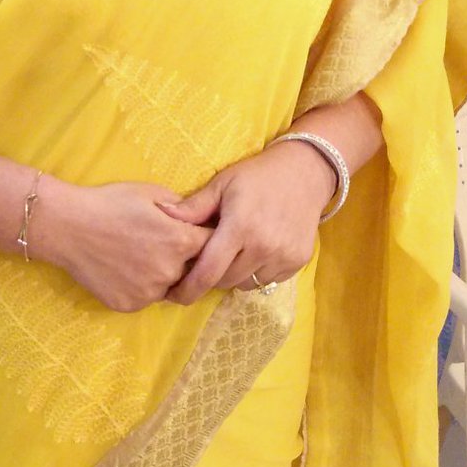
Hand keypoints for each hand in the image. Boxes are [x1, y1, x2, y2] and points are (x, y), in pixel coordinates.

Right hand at [31, 178, 211, 313]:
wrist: (66, 226)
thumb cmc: (109, 203)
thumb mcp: (153, 193)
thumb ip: (185, 209)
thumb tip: (200, 219)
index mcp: (181, 241)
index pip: (213, 244)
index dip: (206, 237)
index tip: (198, 232)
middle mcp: (170, 271)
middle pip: (194, 269)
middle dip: (187, 258)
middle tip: (162, 243)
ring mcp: (149, 292)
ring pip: (170, 286)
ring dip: (164, 274)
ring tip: (140, 254)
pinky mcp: (129, 305)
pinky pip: (146, 297)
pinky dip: (142, 286)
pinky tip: (125, 267)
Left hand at [158, 143, 334, 306]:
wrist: (306, 172)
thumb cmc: (257, 176)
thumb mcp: (222, 184)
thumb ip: (193, 206)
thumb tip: (160, 213)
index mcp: (240, 227)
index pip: (208, 272)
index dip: (188, 288)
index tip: (173, 294)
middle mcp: (264, 246)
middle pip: (225, 281)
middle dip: (210, 277)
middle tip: (204, 264)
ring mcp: (283, 256)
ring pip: (246, 284)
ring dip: (234, 276)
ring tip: (232, 254)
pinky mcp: (298, 261)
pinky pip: (268, 280)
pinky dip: (256, 273)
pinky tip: (255, 252)